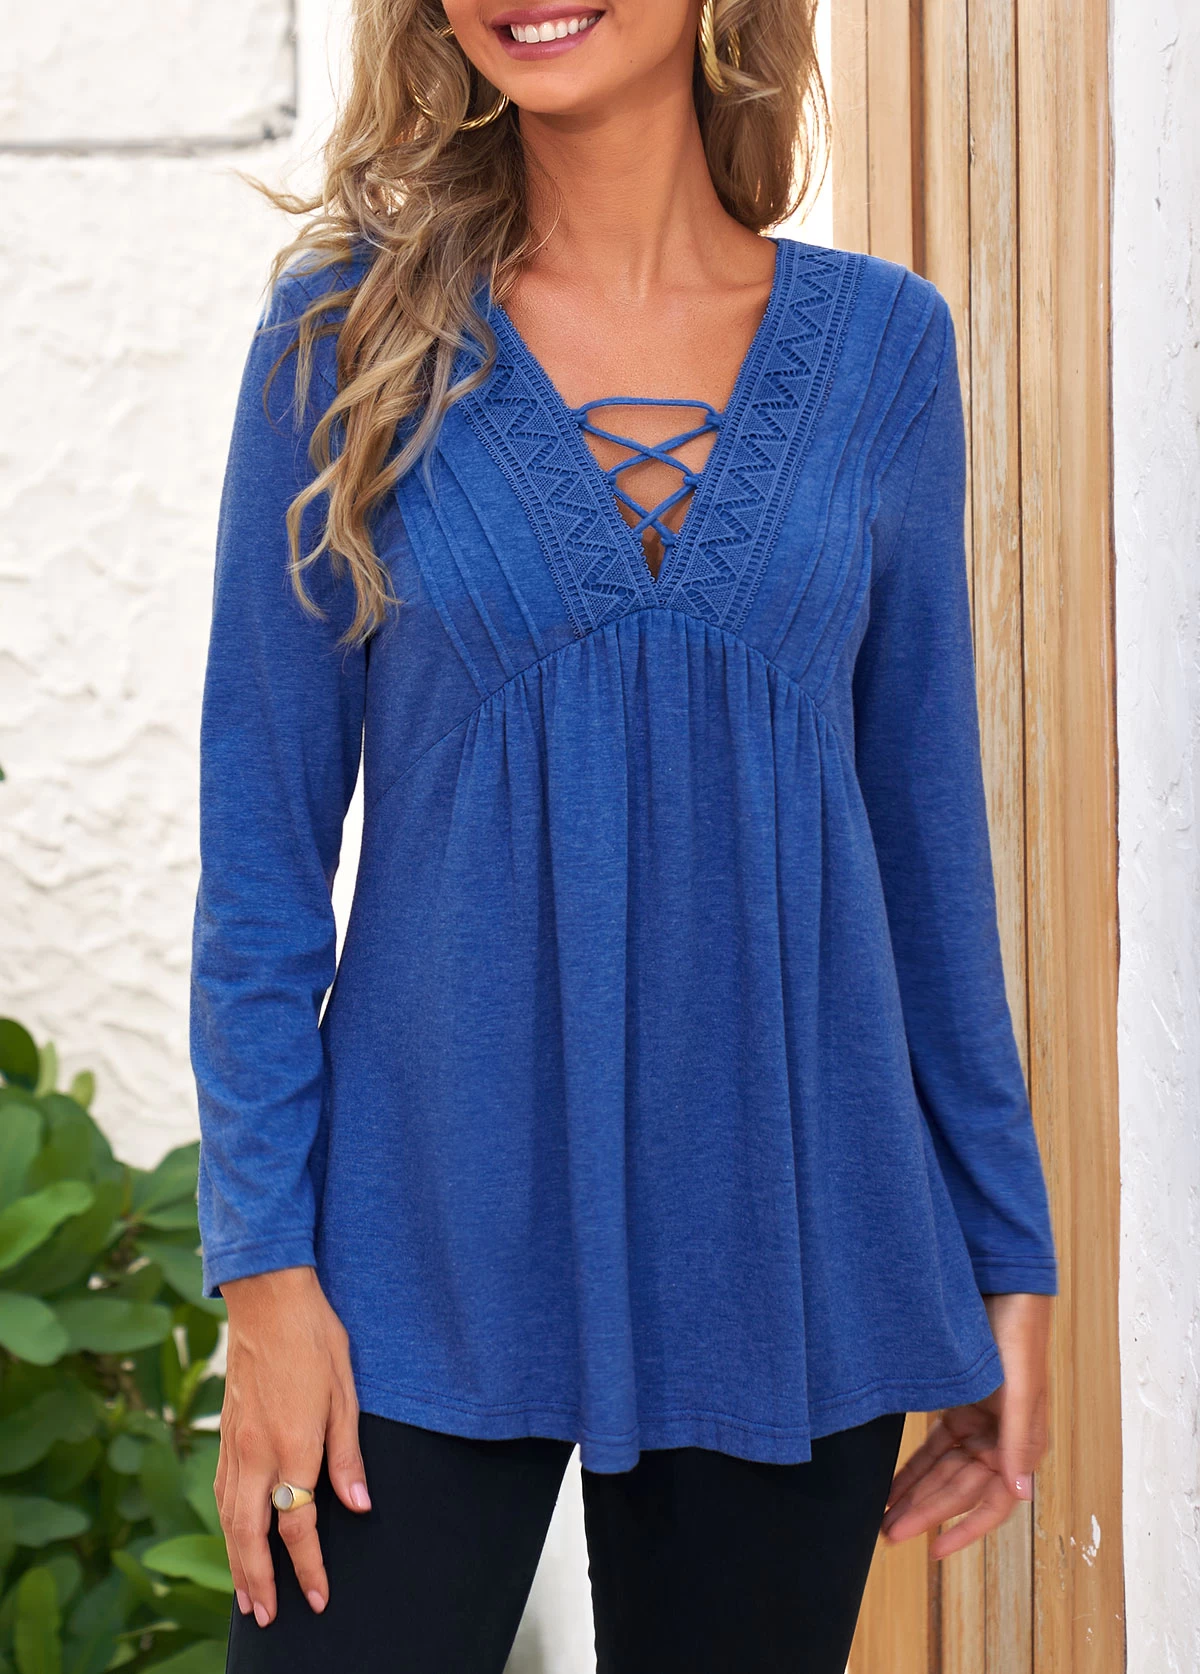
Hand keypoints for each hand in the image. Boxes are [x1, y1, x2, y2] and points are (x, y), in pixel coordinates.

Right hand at [214, 1265, 370, 1625]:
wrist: (267, 1298)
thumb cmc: (314, 1338)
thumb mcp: (346, 1391)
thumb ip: (348, 1455)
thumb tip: (359, 1507)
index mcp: (293, 1444)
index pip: (298, 1524)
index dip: (308, 1566)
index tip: (318, 1598)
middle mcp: (257, 1452)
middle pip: (251, 1534)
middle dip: (259, 1581)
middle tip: (267, 1617)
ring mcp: (235, 1442)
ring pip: (229, 1517)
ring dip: (236, 1561)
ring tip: (245, 1595)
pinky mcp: (225, 1431)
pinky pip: (221, 1491)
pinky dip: (225, 1525)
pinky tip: (232, 1536)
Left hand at [879, 1292, 1052, 1559]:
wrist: (1001, 1283)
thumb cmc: (1017, 1332)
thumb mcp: (1019, 1387)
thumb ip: (1019, 1439)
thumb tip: (1020, 1493)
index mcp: (1021, 1441)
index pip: (993, 1502)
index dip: (964, 1529)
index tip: (932, 1550)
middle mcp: (1001, 1438)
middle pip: (959, 1488)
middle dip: (926, 1512)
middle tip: (888, 1533)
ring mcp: (979, 1421)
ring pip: (944, 1470)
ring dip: (916, 1493)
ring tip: (884, 1516)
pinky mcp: (960, 1404)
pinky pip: (935, 1446)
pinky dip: (915, 1465)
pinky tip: (894, 1481)